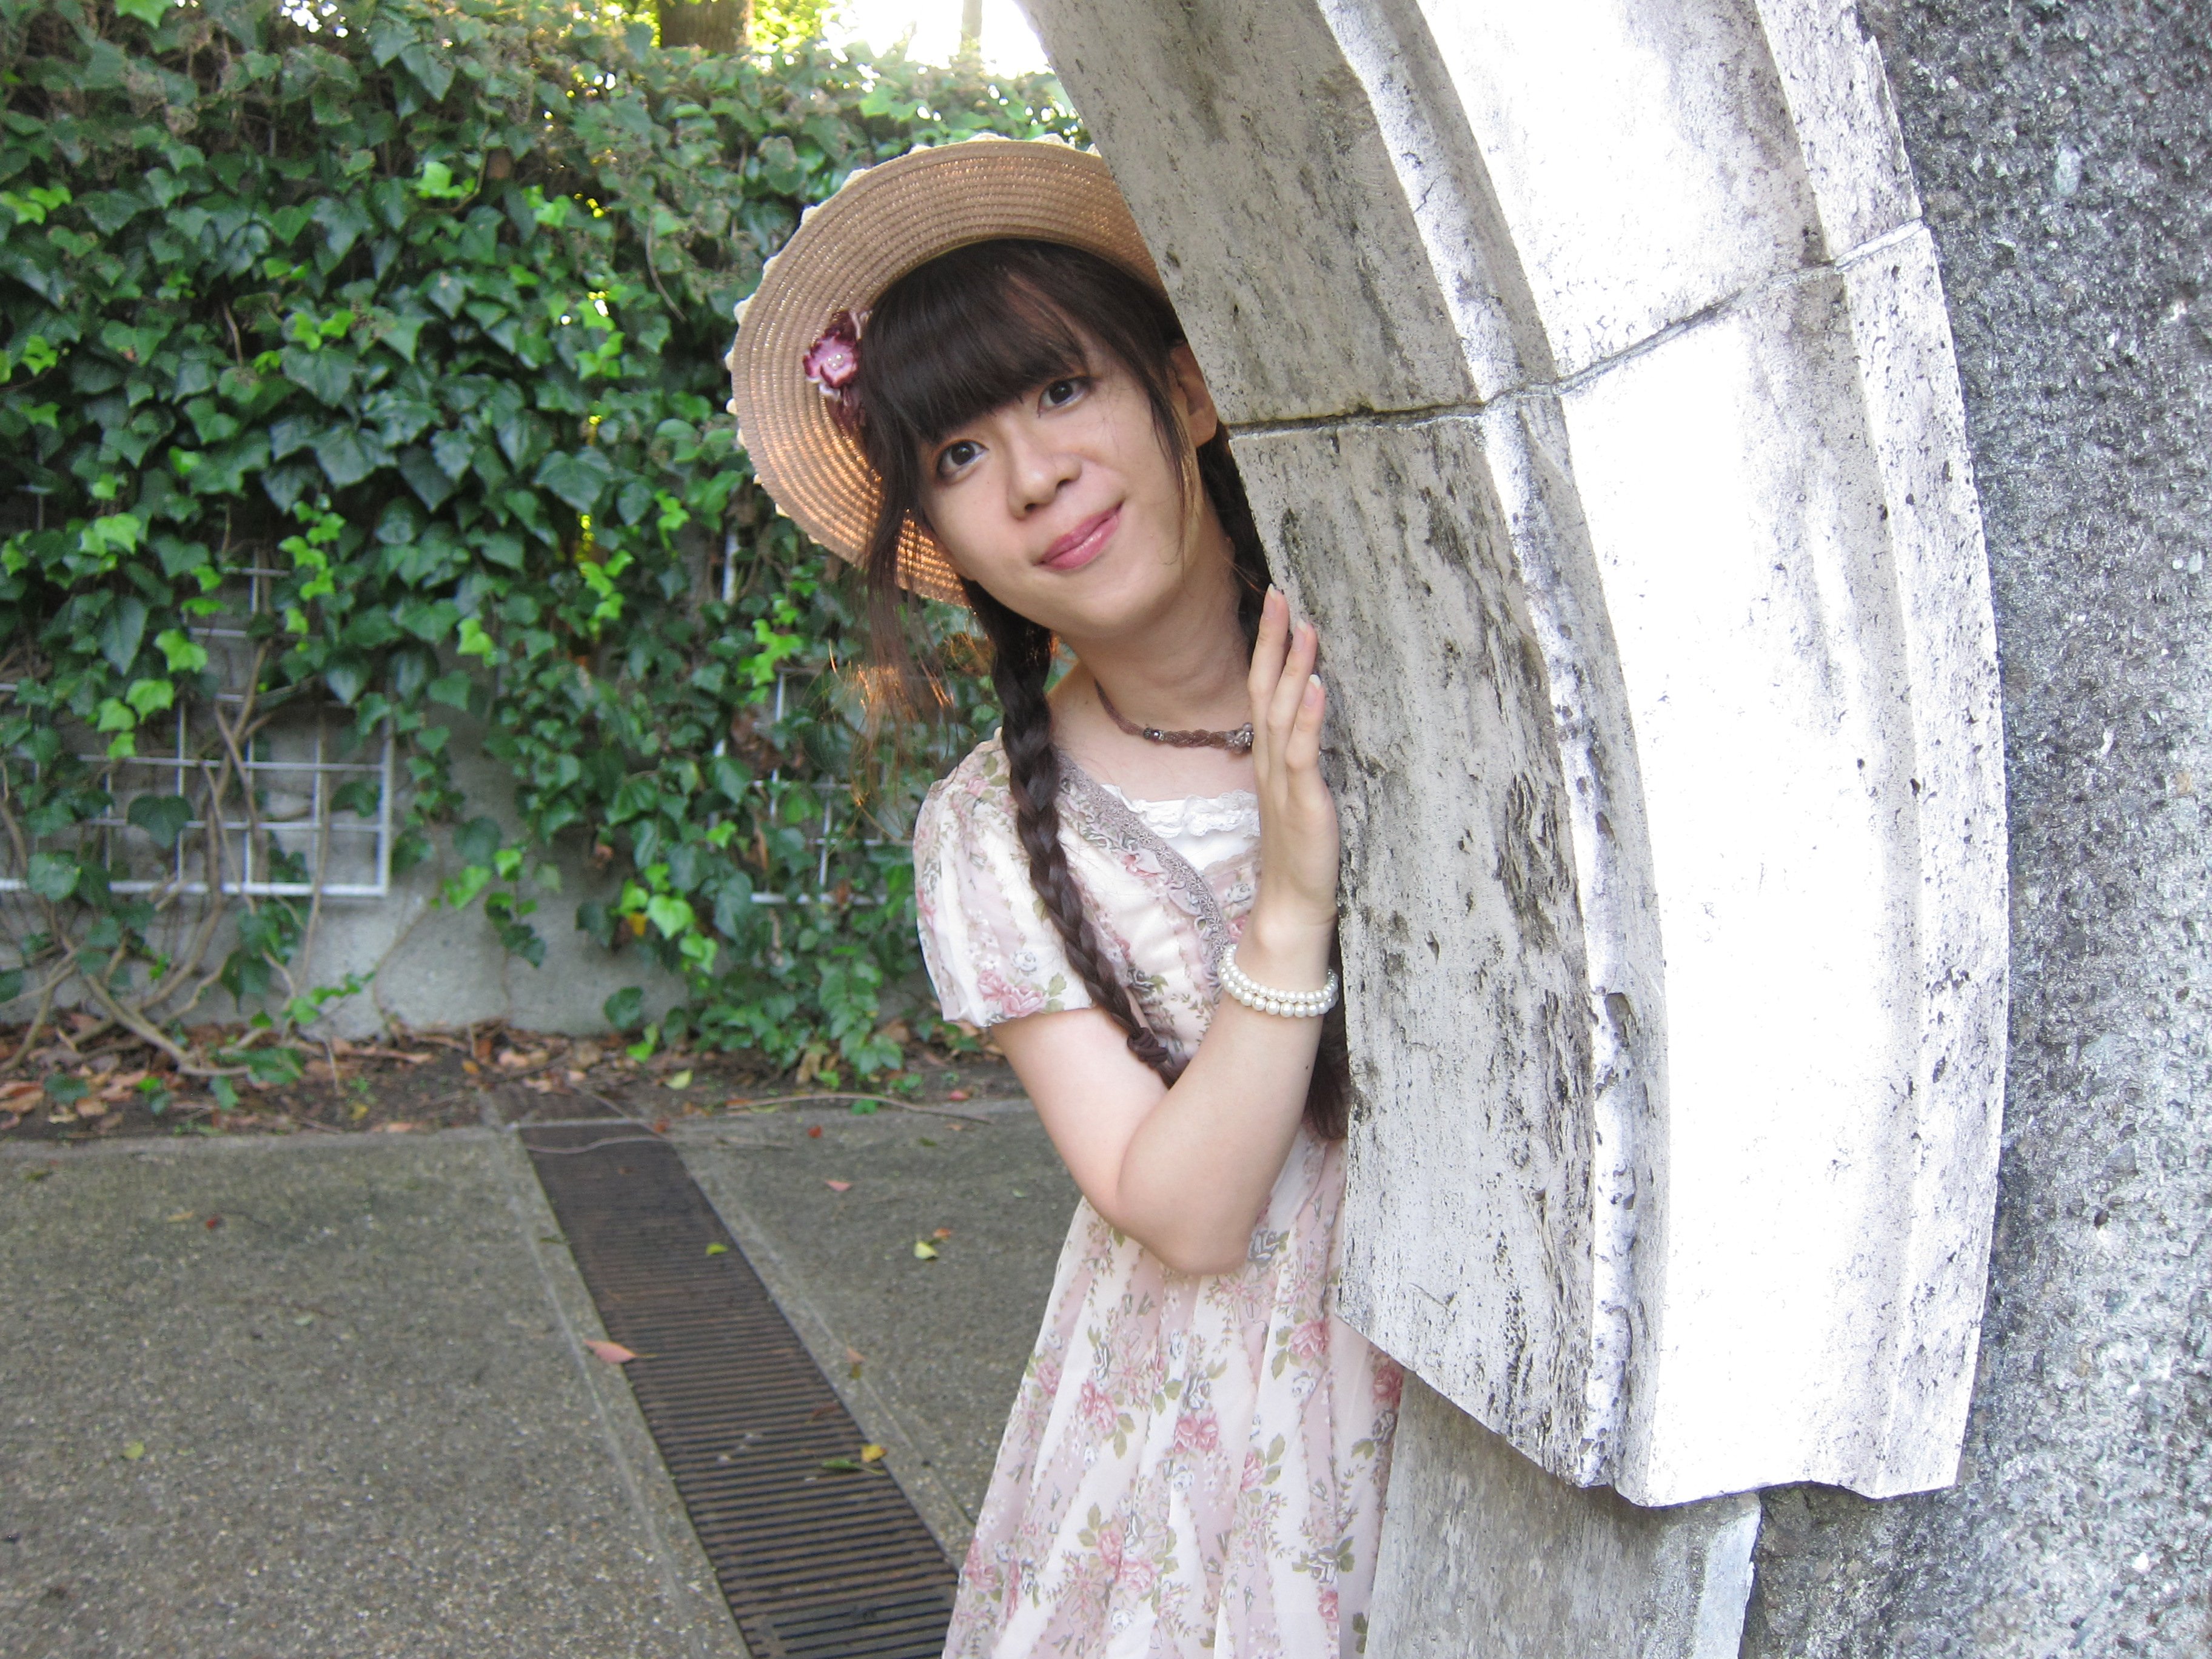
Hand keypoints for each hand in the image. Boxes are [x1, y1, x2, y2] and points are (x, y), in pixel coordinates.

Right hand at [1244, 588, 1338, 954]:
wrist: (1293, 904)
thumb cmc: (1300, 850)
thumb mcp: (1297, 792)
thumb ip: (1299, 753)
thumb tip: (1309, 713)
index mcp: (1269, 756)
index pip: (1262, 690)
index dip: (1268, 647)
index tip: (1277, 605)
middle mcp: (1270, 761)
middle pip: (1264, 689)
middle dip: (1273, 641)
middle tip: (1280, 594)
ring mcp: (1283, 780)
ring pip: (1282, 713)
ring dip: (1293, 669)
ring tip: (1304, 628)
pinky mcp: (1302, 801)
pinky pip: (1301, 753)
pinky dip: (1307, 718)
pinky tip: (1315, 688)